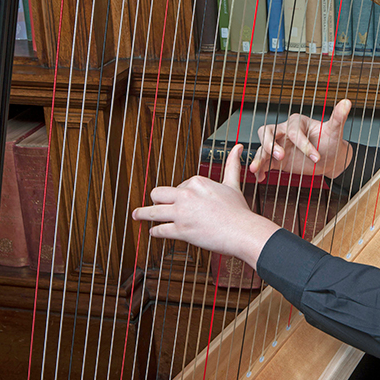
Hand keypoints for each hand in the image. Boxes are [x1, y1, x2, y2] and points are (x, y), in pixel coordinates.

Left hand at [132, 145, 279, 267]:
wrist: (243, 231)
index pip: (179, 186)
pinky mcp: (180, 230)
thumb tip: (238, 147)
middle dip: (155, 199)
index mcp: (197, 182)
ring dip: (142, 213)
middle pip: (158, 193)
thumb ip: (231, 165)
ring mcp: (182, 213)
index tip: (183, 202)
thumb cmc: (239, 211)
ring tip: (136, 215)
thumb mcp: (232, 184)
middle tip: (152, 204)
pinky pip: (160, 230)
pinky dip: (155, 231)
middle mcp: (186, 195)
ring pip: (153, 211)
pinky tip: (153, 232)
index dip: (180, 195)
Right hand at [249, 99, 353, 181]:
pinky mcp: (277, 160)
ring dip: (259, 157)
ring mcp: (279, 145)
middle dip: (271, 144)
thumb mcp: (335, 132)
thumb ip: (338, 118)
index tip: (316, 157)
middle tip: (281, 156)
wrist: (330, 159)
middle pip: (267, 132)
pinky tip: (260, 177)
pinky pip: (264, 162)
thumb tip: (347, 102)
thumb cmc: (331, 142)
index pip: (294, 131)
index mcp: (298, 122)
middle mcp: (285, 132)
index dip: (304, 144)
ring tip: (257, 169)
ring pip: (262, 147)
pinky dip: (260, 169)